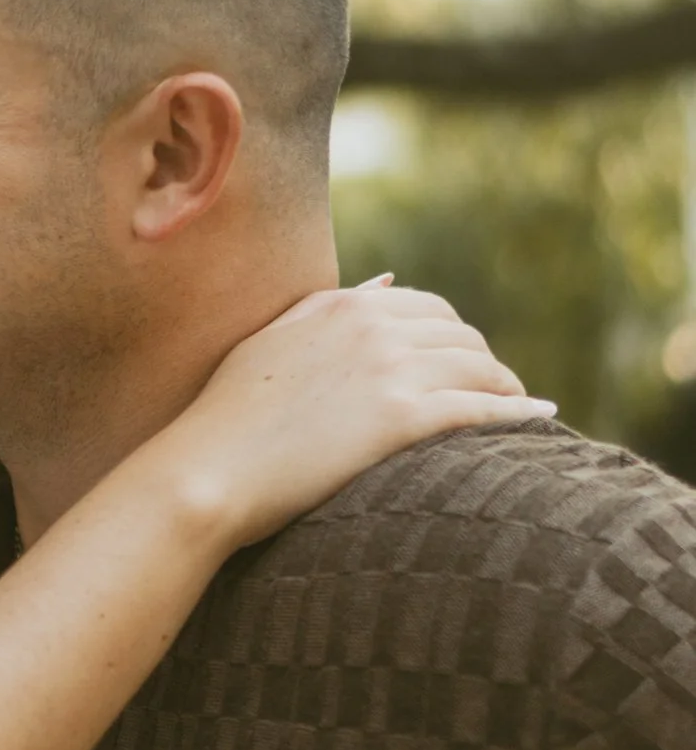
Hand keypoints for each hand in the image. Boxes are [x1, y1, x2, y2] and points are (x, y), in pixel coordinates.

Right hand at [154, 281, 549, 551]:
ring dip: (508, 386)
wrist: (209, 470)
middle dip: (486, 360)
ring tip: (523, 407)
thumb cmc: (227, 416)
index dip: (455, 336)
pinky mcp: (401, 417)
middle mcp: (371, 327)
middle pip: (461, 335)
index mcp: (341, 305)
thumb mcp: (273, 340)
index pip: (427, 308)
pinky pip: (481, 408)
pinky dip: (518, 413)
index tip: (466, 361)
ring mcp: (389, 369)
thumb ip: (328, 306)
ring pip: (479, 367)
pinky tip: (540, 418)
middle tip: (498, 389)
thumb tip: (387, 280)